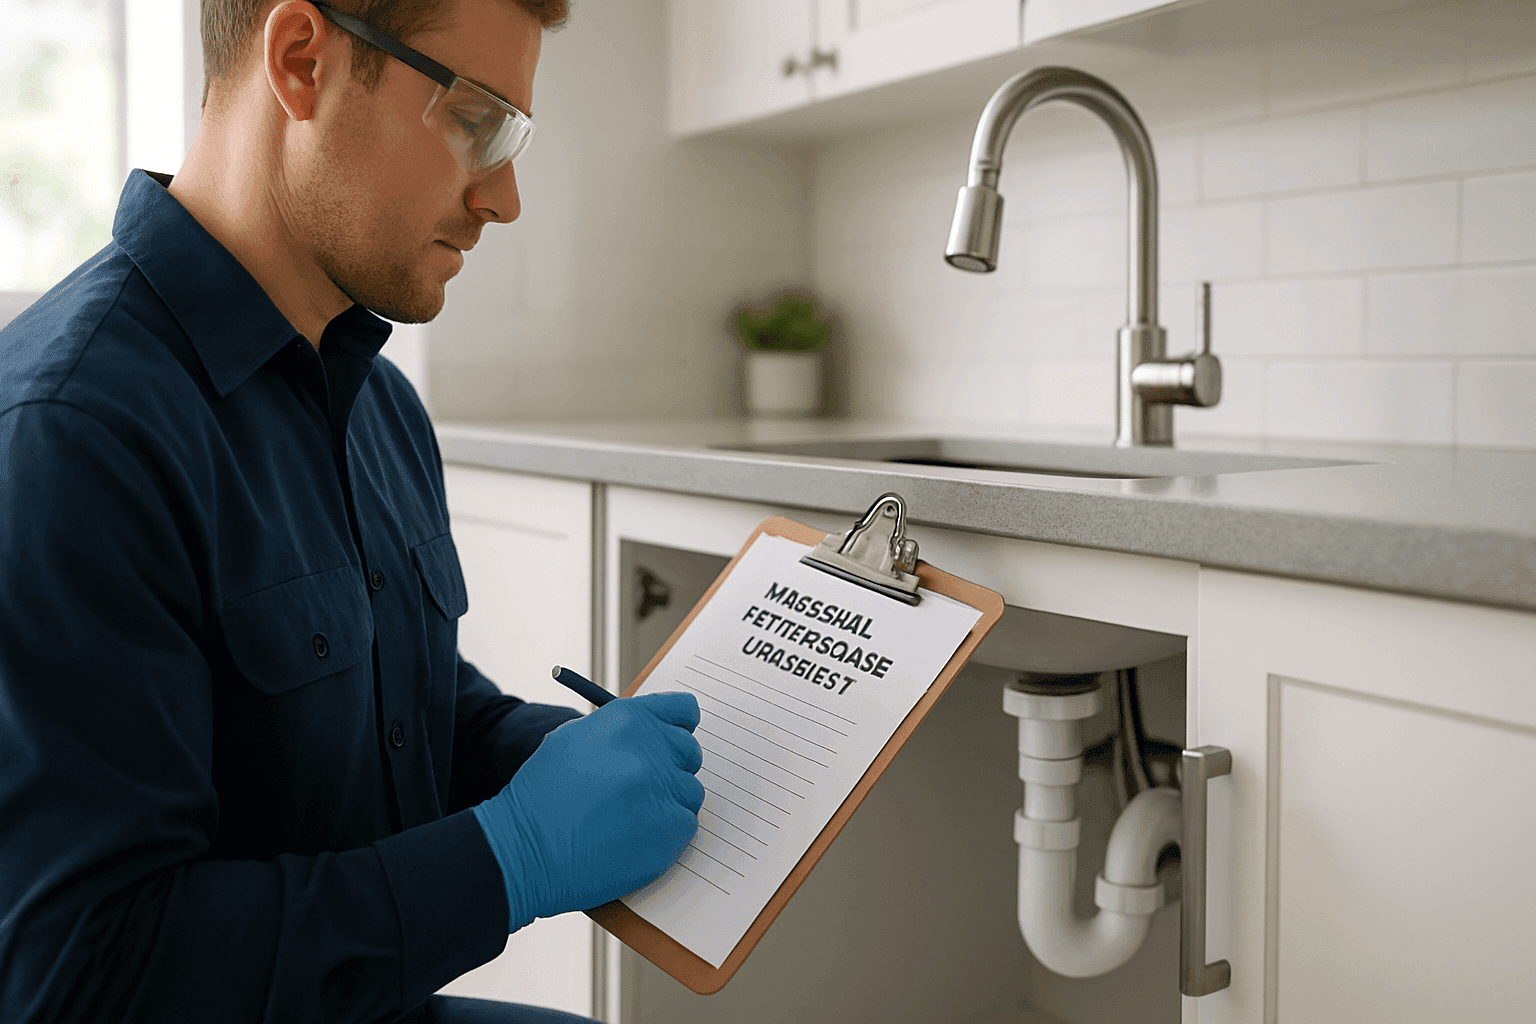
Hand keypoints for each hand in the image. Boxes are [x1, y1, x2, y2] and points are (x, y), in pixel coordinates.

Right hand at [472, 691, 703, 929]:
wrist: (524, 850)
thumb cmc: (542, 796)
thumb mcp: (573, 739)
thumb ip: (620, 730)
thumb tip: (654, 734)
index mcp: (626, 720)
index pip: (683, 710)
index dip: (678, 727)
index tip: (672, 740)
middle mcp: (649, 749)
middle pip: (689, 752)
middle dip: (671, 767)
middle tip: (643, 787)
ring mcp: (661, 791)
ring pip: (689, 792)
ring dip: (666, 802)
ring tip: (628, 817)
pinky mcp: (669, 831)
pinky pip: (685, 825)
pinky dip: (665, 833)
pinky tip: (631, 837)